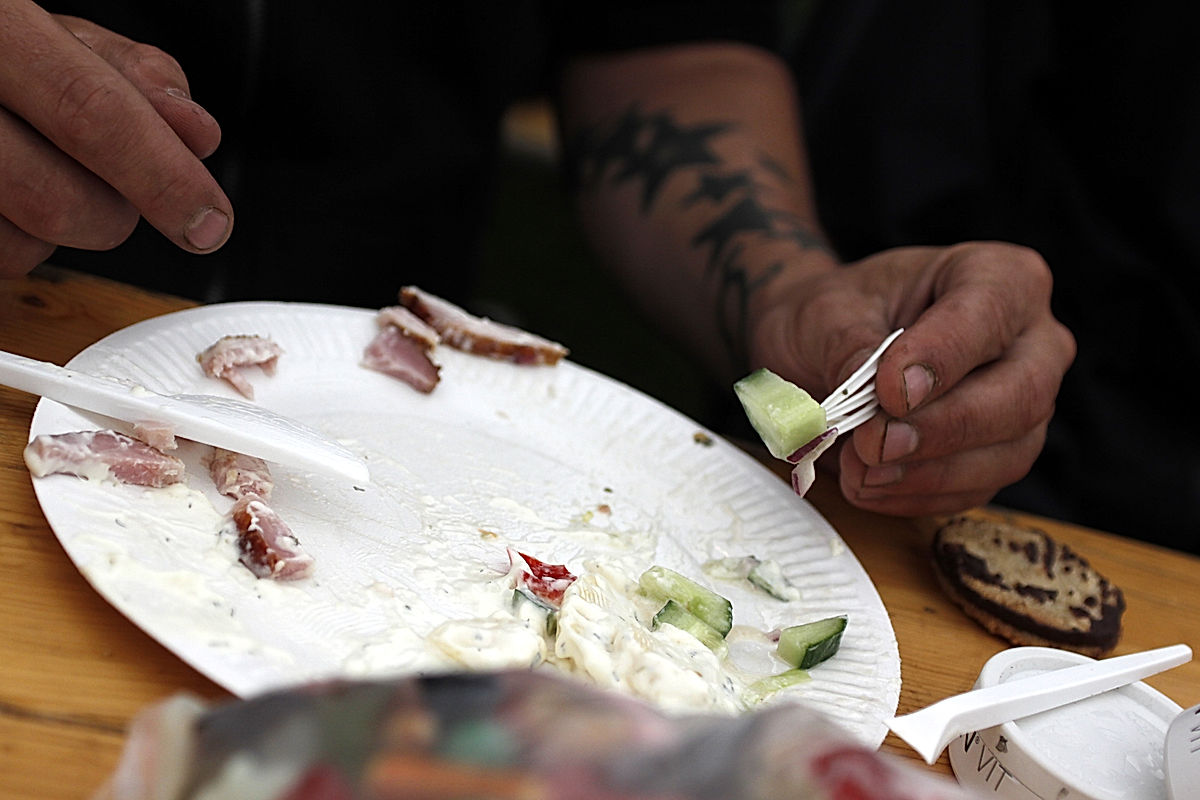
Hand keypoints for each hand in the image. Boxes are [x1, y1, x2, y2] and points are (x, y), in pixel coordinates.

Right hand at [0, 3, 231, 276]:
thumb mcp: (45, 32)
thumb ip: (126, 75)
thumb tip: (196, 132)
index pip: (91, 111)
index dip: (163, 176)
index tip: (210, 223)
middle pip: (60, 199)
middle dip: (112, 214)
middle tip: (112, 188)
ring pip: (20, 247)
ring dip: (53, 233)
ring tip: (32, 172)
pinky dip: (9, 242)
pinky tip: (0, 196)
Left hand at [749, 241, 1075, 515]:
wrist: (822, 346)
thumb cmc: (835, 315)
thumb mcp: (828, 314)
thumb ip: (854, 349)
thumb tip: (878, 402)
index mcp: (1001, 277)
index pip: (988, 317)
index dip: (941, 358)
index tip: (887, 391)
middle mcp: (1032, 341)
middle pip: (1020, 396)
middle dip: (943, 429)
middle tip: (874, 444)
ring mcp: (1024, 404)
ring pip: (1007, 454)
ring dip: (927, 474)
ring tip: (859, 470)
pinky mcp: (999, 455)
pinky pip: (976, 490)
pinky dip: (919, 496)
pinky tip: (870, 486)